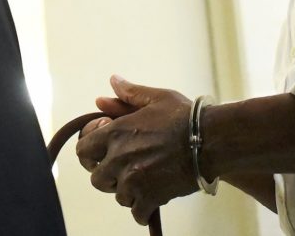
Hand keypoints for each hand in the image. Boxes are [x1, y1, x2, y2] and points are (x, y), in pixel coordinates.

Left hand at [75, 75, 197, 224]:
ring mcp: (133, 181)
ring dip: (128, 190)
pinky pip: (136, 212)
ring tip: (145, 179)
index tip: (105, 150)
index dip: (91, 151)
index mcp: (116, 133)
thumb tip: (112, 82)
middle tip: (127, 168)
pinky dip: (143, 208)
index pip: (83, 151)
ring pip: (118, 195)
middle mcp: (119, 158)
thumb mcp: (157, 99)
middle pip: (97, 178)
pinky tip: (153, 197)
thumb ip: (130, 94)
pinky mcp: (150, 197)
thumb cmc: (185, 117)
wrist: (211, 139)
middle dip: (110, 174)